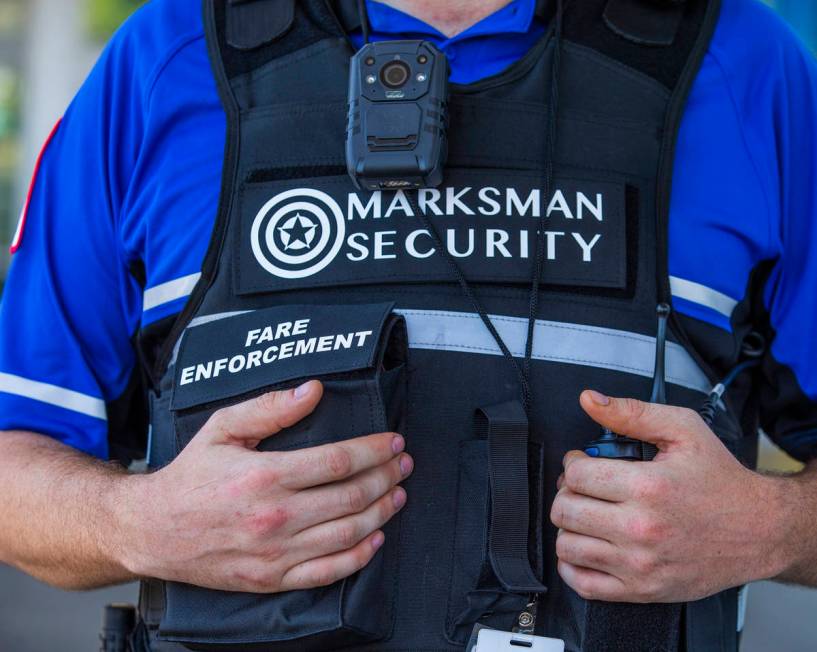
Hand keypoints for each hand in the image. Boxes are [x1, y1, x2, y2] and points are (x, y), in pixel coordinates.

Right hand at [120, 380, 412, 592]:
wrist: (152, 530)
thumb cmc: (191, 476)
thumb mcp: (222, 428)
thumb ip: (270, 409)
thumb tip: (313, 390)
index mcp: (266, 475)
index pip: (339, 461)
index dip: (375, 451)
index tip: (394, 442)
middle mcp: (275, 516)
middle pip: (352, 496)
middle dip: (387, 477)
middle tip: (403, 464)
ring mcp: (275, 552)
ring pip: (348, 533)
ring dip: (382, 512)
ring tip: (398, 494)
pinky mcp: (272, 579)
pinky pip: (328, 572)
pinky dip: (360, 556)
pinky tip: (376, 538)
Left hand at [550, 390, 786, 602]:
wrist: (760, 530)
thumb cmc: (721, 481)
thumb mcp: (683, 430)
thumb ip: (631, 413)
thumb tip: (590, 400)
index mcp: (648, 487)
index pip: (576, 475)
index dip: (573, 464)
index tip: (582, 464)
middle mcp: (641, 528)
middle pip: (566, 510)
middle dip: (567, 493)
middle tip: (583, 489)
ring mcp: (640, 564)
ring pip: (568, 546)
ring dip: (569, 528)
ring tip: (586, 516)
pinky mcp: (643, 590)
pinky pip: (584, 585)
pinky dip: (573, 566)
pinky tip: (587, 547)